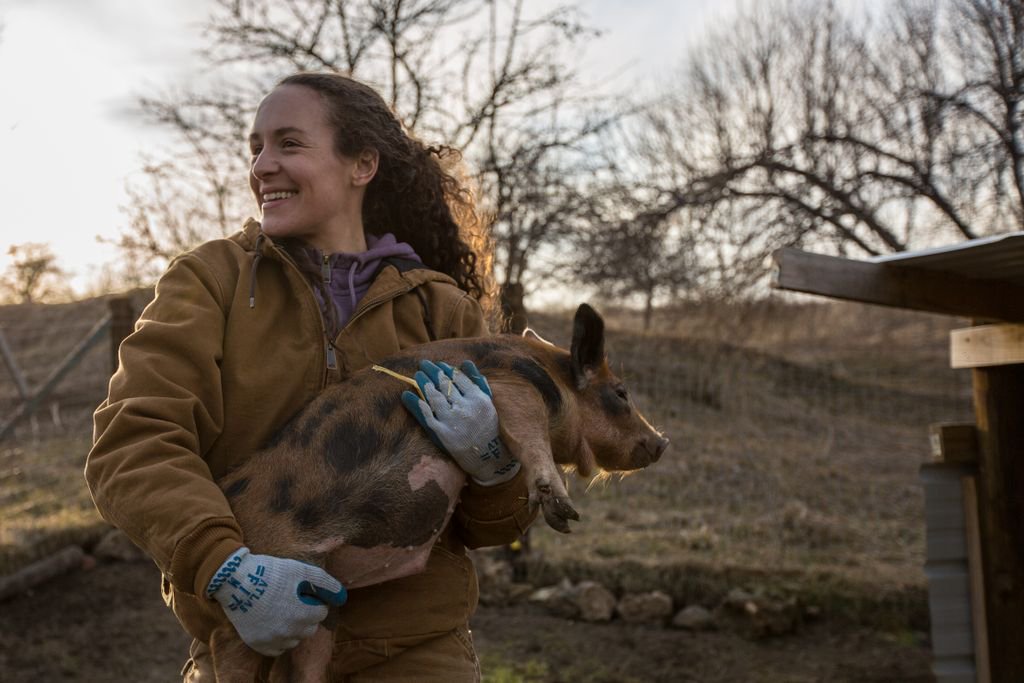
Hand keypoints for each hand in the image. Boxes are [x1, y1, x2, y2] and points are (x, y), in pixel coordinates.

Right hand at [206, 547, 346, 655]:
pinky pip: (277, 649)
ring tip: (281, 610)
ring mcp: (272, 640)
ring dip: (293, 628)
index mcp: (302, 614)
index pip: (321, 613)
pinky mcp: (257, 644)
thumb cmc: (272, 572)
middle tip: (292, 601)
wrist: (236, 579)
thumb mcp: (302, 570)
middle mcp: (289, 632)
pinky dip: (278, 639)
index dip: (313, 600)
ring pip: (294, 640)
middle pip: (309, 629)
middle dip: (306, 616)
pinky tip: (272, 622)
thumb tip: (343, 597)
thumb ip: (326, 583)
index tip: (302, 592)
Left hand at [401, 360, 520, 485]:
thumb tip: (465, 362)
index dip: (446, 369)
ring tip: (418, 376)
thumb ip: (477, 381)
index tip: (438, 364)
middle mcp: (465, 408)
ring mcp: (453, 421)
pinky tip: (409, 396)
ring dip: (424, 384)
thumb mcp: (488, 402)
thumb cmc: (488, 426)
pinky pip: (427, 417)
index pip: (458, 378)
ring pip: (434, 398)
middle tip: (423, 364)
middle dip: (432, 372)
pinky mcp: (443, 434)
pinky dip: (418, 405)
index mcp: (478, 398)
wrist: (488, 456)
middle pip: (444, 385)